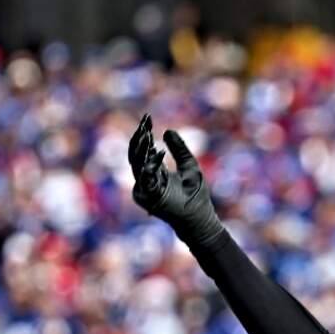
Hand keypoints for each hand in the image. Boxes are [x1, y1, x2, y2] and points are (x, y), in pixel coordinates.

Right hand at [128, 114, 224, 246]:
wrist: (198, 216)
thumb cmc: (194, 194)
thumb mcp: (189, 165)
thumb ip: (179, 149)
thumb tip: (167, 130)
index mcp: (153, 171)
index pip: (144, 149)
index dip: (144, 133)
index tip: (148, 117)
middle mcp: (145, 178)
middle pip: (136, 154)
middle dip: (140, 137)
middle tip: (145, 122)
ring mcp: (144, 188)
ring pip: (136, 163)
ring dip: (142, 148)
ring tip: (147, 132)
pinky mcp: (147, 196)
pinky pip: (145, 177)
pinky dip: (151, 164)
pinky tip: (158, 151)